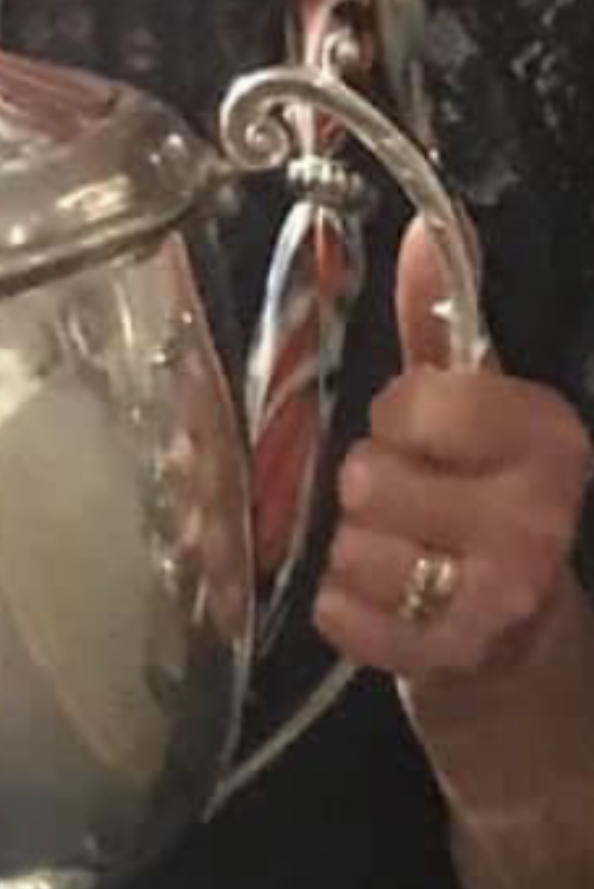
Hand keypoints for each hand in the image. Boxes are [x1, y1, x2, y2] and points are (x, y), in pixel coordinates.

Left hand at [314, 217, 590, 687]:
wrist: (517, 643)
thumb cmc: (484, 502)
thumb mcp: (476, 409)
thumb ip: (441, 318)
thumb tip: (421, 228)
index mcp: (550, 438)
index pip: (416, 403)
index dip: (401, 418)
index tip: (424, 435)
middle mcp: (538, 517)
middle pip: (370, 478)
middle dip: (373, 488)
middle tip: (411, 503)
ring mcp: (498, 598)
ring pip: (351, 547)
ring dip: (358, 550)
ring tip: (401, 554)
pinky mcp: (450, 661)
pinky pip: (338, 612)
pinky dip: (347, 609)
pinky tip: (388, 605)